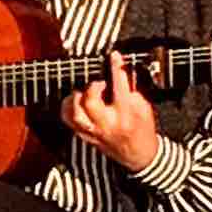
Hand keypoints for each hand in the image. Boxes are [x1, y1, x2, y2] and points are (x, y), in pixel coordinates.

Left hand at [60, 51, 159, 170]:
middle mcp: (108, 123)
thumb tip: (120, 72)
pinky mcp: (85, 136)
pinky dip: (67, 109)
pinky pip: (68, 121)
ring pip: (75, 113)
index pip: (120, 86)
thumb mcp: (144, 107)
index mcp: (126, 114)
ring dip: (76, 98)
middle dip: (92, 87)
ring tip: (82, 93)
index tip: (114, 57)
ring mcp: (94, 131)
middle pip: (91, 102)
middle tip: (98, 83)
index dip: (116, 68)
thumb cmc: (142, 130)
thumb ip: (132, 89)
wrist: (140, 155)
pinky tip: (74, 103)